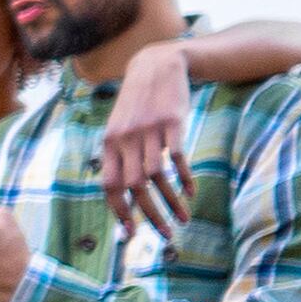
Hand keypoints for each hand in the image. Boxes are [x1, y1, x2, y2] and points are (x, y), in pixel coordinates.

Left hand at [102, 37, 198, 240]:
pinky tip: (191, 192)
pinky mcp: (171, 123)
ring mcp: (148, 130)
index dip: (119, 211)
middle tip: (165, 235)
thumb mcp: (120, 128)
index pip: (108, 186)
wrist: (156, 66)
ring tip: (182, 218)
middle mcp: (124, 139)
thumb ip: (118, 157)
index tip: (131, 233)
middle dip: (149, 215)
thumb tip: (121, 193)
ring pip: (156, 176)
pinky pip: (177, 158)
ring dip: (171, 202)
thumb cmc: (138, 105)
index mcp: (109, 144)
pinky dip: (185, 179)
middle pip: (134, 187)